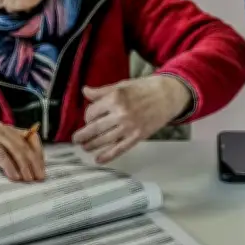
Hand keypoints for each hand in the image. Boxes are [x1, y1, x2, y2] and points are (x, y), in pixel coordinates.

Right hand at [0, 122, 44, 181]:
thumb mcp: (2, 159)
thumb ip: (18, 159)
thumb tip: (39, 172)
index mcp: (10, 130)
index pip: (32, 139)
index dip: (39, 156)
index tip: (42, 173)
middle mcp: (1, 127)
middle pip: (24, 145)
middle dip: (33, 163)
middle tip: (37, 179)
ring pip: (14, 148)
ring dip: (23, 166)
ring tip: (27, 180)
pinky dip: (8, 165)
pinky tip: (14, 176)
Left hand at [73, 76, 192, 163]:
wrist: (167, 95)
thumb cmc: (145, 88)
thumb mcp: (122, 85)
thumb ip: (102, 91)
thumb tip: (85, 91)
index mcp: (115, 98)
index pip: (92, 112)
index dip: (87, 116)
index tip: (89, 118)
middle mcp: (120, 113)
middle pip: (94, 128)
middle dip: (82, 135)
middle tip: (76, 139)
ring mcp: (129, 127)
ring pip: (104, 140)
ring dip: (91, 145)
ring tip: (85, 147)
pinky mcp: (137, 136)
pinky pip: (119, 149)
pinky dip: (107, 156)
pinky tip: (98, 159)